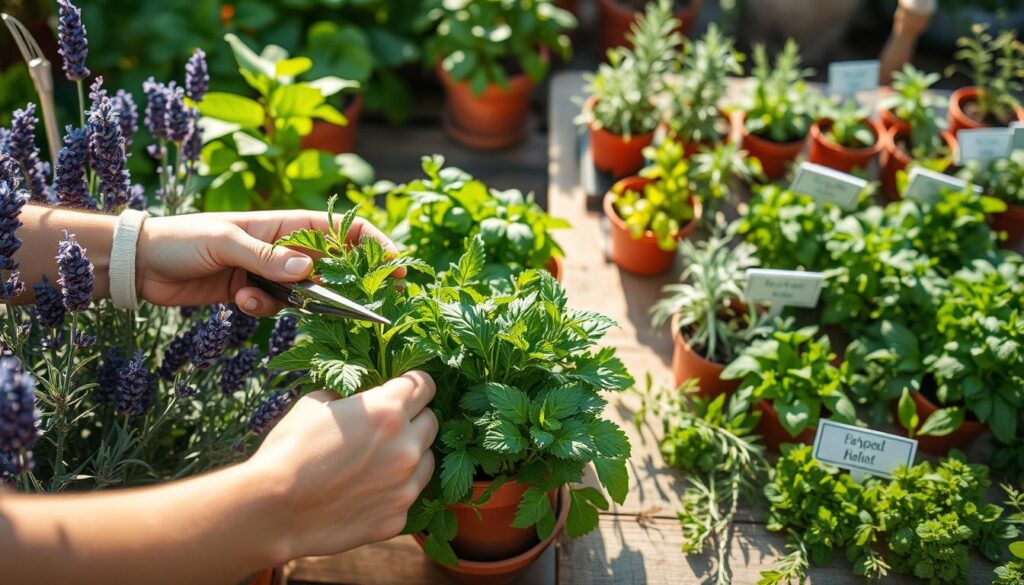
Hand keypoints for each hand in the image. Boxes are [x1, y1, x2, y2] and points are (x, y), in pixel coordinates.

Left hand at [135, 210, 402, 315]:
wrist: (141, 263)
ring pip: (306, 294)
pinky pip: (277, 308)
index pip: (345, 230)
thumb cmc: (183, 239)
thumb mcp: (225, 242)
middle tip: (351, 307)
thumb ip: (267, 258)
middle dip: (342, 286)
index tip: (398, 270)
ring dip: (290, 302)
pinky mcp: (254, 293)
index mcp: (287, 224)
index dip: (376, 246)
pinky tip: (236, 300)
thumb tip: (308, 273)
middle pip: (333, 267)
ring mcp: (271, 272)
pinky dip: (262, 309)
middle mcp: (286, 248)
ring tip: (255, 297)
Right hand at [247, 371, 437, 558]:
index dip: (414, 384)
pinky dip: (394, 490)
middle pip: (432, 421)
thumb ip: (349, 396)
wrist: (272, 509)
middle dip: (414, 418)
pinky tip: (366, 491)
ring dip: (410, 455)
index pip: (425, 385)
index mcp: (388, 411)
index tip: (404, 389)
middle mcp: (406, 447)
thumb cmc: (289, 449)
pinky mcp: (397, 518)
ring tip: (378, 460)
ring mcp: (405, 486)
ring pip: (427, 460)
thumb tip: (357, 396)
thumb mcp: (315, 403)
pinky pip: (408, 495)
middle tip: (387, 426)